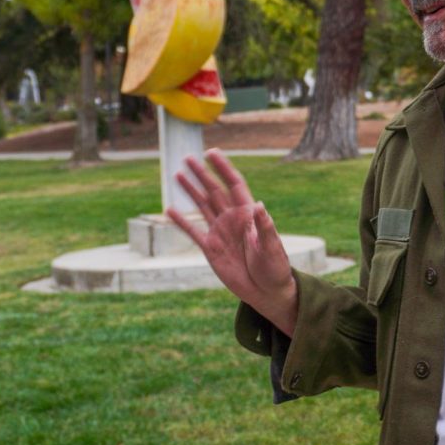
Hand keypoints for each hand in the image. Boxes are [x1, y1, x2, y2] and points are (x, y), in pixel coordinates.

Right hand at [168, 148, 297, 336]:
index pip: (234, 184)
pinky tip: (169, 210)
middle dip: (202, 173)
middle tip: (187, 157)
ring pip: (202, 205)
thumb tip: (259, 204)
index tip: (212, 152)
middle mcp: (233, 219)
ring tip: (177, 174)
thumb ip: (265, 226)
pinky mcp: (211, 248)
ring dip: (191, 190)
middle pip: (214, 190)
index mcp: (248, 214)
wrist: (267, 291)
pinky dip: (181, 221)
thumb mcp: (272, 247)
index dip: (223, 168)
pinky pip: (193, 231)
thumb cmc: (275, 268)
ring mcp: (221, 232)